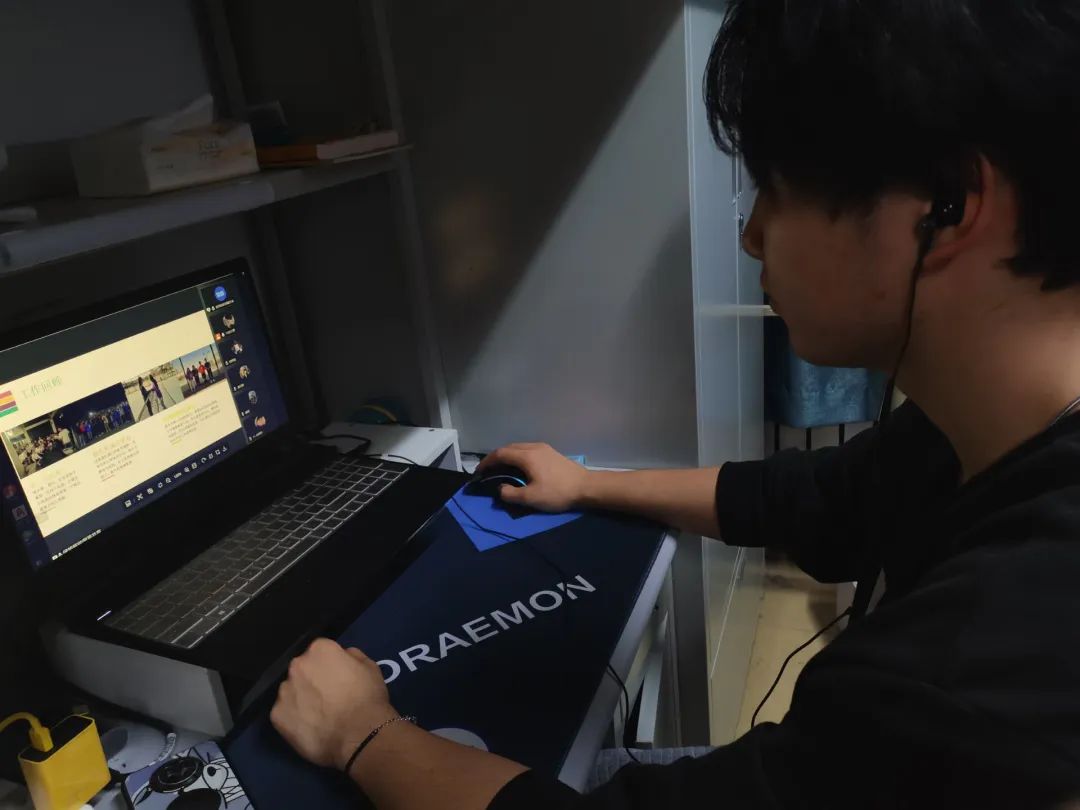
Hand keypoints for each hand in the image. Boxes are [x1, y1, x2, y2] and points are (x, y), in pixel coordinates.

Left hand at [270, 638, 397, 770]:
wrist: (359, 735)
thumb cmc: (368, 698)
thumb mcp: (370, 667)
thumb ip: (352, 656)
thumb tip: (343, 657)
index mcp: (319, 650)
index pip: (320, 651)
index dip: (330, 665)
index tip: (337, 677)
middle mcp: (297, 666)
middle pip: (302, 669)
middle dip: (312, 679)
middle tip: (327, 697)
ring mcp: (284, 691)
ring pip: (291, 691)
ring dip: (301, 698)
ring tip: (318, 716)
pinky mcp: (277, 716)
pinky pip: (284, 713)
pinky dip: (294, 719)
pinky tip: (310, 728)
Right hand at [477, 443, 589, 512]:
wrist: (586, 487)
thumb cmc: (557, 492)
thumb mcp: (531, 498)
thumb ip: (510, 494)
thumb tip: (500, 489)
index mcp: (526, 456)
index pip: (500, 453)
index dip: (487, 462)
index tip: (479, 472)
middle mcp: (533, 447)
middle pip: (508, 448)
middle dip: (495, 458)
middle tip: (488, 471)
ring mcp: (543, 448)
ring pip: (518, 447)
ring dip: (507, 456)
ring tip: (501, 469)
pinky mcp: (551, 452)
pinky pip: (527, 450)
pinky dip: (517, 456)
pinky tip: (519, 467)